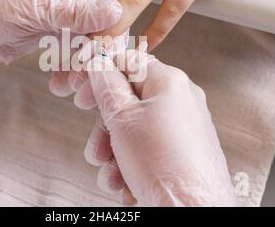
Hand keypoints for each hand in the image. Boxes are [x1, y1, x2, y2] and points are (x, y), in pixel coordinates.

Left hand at [0, 0, 121, 83]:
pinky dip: (73, 72)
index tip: (106, 50)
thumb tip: (115, 10)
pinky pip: (79, 57)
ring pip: (95, 45)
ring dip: (87, 68)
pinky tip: (62, 83)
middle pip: (108, 26)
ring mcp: (69, 20)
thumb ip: (77, 12)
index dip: (115, 26)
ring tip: (72, 85)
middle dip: (101, 54)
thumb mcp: (37, 8)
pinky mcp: (60, 38)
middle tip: (89, 75)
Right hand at [83, 50, 235, 205]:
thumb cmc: (164, 165)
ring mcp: (184, 127)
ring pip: (135, 130)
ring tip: (111, 174)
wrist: (194, 211)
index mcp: (169, 82)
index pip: (127, 62)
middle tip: (96, 147)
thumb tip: (97, 63)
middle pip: (128, 102)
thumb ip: (106, 85)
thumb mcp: (122, 118)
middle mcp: (181, 100)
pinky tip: (126, 183)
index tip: (81, 92)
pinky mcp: (185, 151)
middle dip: (105, 128)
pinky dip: (132, 164)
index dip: (99, 75)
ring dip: (114, 153)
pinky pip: (149, 148)